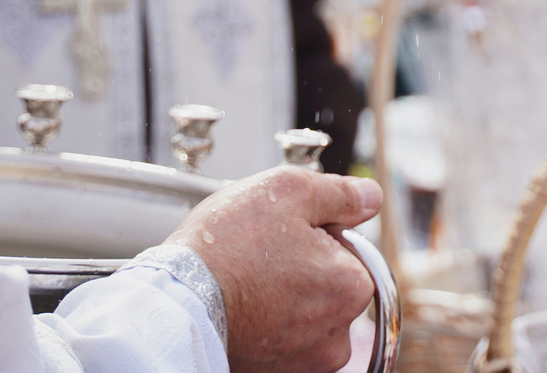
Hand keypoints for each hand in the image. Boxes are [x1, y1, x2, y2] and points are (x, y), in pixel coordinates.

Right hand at [167, 168, 381, 372]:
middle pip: (328, 283)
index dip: (315, 231)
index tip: (282, 232)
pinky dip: (267, 325)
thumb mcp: (289, 191)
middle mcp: (338, 334)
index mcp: (352, 286)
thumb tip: (370, 196)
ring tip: (247, 282)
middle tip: (259, 255)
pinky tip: (243, 308)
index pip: (348, 247)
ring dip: (284, 297)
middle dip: (301, 266)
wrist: (176, 302)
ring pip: (305, 314)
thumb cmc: (226, 247)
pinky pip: (282, 341)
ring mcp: (306, 361)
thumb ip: (340, 194)